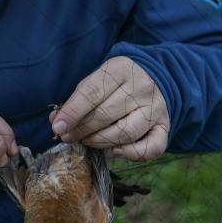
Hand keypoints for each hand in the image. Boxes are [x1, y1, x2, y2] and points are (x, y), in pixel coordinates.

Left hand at [50, 57, 169, 160]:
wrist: (153, 78)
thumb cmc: (115, 84)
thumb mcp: (96, 81)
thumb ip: (77, 99)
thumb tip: (56, 120)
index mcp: (120, 69)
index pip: (91, 92)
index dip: (72, 112)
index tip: (58, 126)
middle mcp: (141, 87)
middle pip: (106, 115)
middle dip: (81, 130)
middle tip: (68, 137)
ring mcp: (155, 107)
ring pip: (124, 133)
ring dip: (100, 142)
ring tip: (86, 141)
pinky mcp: (165, 125)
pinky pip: (152, 147)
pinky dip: (132, 154)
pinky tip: (115, 151)